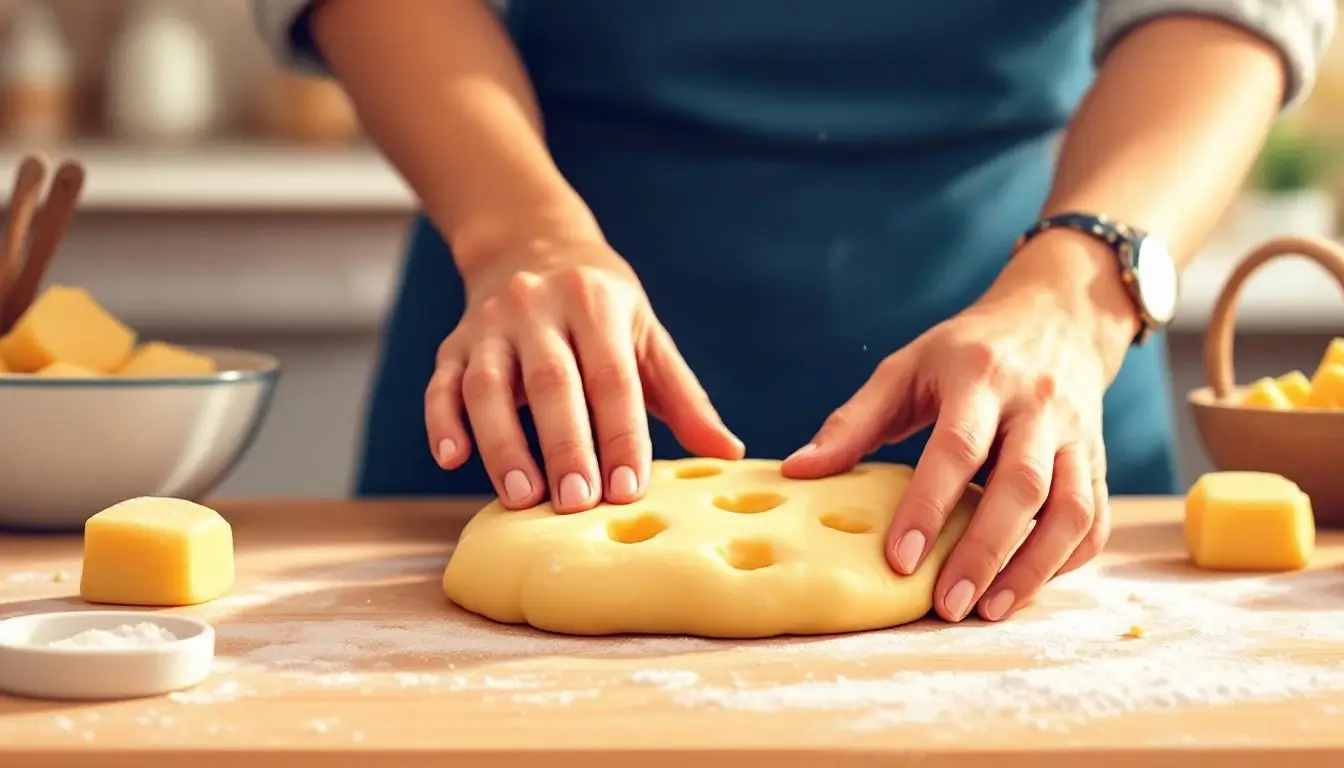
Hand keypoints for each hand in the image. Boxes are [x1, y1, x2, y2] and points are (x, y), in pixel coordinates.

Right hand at [426, 238, 743, 512]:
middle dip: (565, 445)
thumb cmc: (601, 306)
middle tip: (577, 502)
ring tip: (521, 497)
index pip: (612, 377)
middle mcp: (538, 308)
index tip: (628, 489)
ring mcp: (490, 326)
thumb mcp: (646, 335)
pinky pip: (440, 385)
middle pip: (551, 382)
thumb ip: (684, 396)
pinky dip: (442, 423)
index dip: (621, 434)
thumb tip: (727, 453)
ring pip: (488, 387)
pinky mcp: (453, 345)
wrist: (530, 243)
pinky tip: (451, 459)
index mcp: (595, 304)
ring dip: (502, 444)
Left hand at [783, 233, 1136, 622]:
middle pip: (1021, 486)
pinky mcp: (1098, 461)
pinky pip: (1094, 518)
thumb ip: (853, 422)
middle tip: (946, 605)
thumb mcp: (904, 368)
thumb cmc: (965, 350)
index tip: (898, 559)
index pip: (956, 448)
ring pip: (1069, 509)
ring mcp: (1077, 435)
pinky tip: (1026, 586)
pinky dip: (1066, 559)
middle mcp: (1036, 406)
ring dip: (1032, 568)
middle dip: (983, 552)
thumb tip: (797, 472)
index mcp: (979, 378)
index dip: (928, 507)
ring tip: (988, 611)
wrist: (1055, 317)